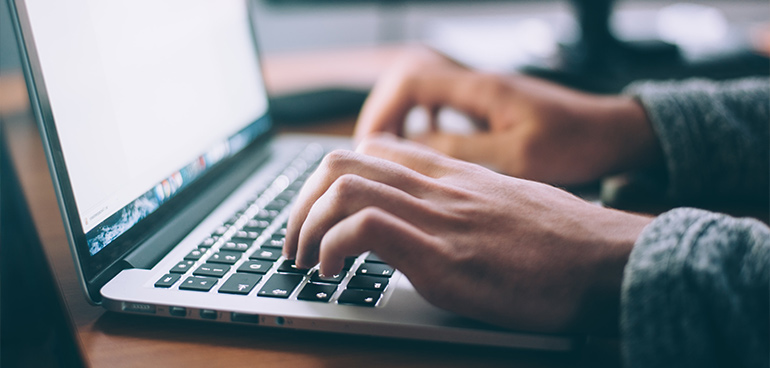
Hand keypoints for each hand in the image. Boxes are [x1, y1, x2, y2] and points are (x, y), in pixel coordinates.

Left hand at [284, 134, 652, 333]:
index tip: (321, 213)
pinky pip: (365, 229)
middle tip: (296, 240)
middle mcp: (439, 187)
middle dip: (302, 202)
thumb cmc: (566, 242)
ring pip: (343, 187)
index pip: (373, 149)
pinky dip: (332, 248)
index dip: (331, 178)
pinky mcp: (443, 257)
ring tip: (305, 260)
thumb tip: (437, 221)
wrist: (611, 261)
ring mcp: (439, 218)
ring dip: (306, 225)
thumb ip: (466, 203)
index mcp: (453, 175)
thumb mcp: (509, 205)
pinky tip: (333, 273)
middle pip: (342, 162)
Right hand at [354, 47, 661, 185]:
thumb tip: (409, 150)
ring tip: (390, 154)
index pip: (411, 80)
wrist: (614, 133)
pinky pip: (442, 106)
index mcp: (480, 89)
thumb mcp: (516, 157)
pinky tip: (426, 149)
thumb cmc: (575, 144)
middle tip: (372, 153)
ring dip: (402, 119)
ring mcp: (483, 93)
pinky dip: (424, 124)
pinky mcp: (490, 107)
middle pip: (408, 81)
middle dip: (384, 114)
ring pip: (423, 93)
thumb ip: (461, 151)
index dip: (382, 111)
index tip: (370, 146)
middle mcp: (477, 83)